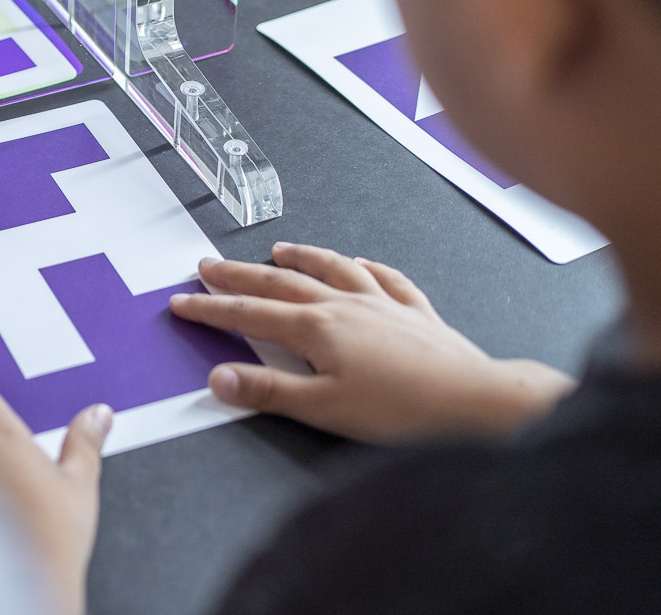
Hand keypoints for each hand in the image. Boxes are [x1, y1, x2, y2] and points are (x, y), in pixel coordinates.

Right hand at [169, 243, 575, 443]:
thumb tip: (221, 377)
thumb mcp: (324, 409)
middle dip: (240, 275)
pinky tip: (363, 264)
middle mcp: (347, 307)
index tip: (183, 302)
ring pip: (334, 269)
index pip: (250, 314)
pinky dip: (369, 268)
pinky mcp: (417, 315)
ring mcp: (384, 306)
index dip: (212, 308)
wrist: (477, 403)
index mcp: (318, 329)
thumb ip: (269, 390)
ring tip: (278, 250)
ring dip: (302, 258)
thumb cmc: (405, 410)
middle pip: (281, 283)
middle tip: (209, 265)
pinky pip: (387, 279)